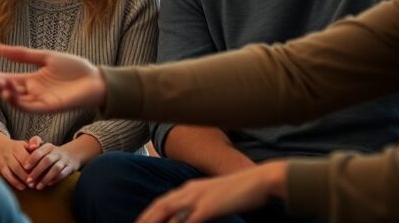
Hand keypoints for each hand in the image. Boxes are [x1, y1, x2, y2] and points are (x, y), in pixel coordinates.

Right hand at [0, 44, 105, 112]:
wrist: (96, 80)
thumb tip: (0, 48)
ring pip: (16, 99)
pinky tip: (10, 92)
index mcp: (31, 79)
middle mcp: (32, 91)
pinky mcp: (49, 107)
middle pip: (7, 88)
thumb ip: (24, 55)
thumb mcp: (46, 57)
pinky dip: (18, 101)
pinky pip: (29, 107)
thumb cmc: (74, 68)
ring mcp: (40, 100)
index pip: (6, 78)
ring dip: (5, 91)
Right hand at [0, 137, 35, 190]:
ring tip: (32, 185)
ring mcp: (5, 161)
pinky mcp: (1, 168)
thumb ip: (34, 142)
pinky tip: (22, 187)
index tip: (43, 172)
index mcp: (18, 147)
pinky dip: (15, 182)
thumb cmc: (18, 147)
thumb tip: (36, 146)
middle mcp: (10, 153)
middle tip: (38, 181)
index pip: (27, 156)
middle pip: (21, 163)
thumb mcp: (26, 143)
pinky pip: (7, 176)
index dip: (35, 165)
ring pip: (14, 170)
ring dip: (23, 179)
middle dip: (30, 174)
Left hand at [23, 140, 79, 189]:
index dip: (32, 159)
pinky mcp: (71, 167)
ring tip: (37, 187)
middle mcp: (57, 152)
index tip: (25, 168)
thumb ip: (35, 144)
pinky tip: (48, 184)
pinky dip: (56, 179)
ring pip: (56, 169)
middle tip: (29, 181)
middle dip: (37, 171)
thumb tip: (30, 147)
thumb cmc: (52, 153)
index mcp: (49, 147)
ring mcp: (65, 160)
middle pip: (47, 161)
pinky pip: (63, 174)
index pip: (39, 151)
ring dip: (46, 178)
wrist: (72, 154)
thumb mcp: (44, 147)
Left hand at [135, 162, 287, 222]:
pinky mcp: (208, 207)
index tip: (139, 222)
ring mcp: (198, 198)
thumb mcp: (215, 197)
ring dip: (154, 222)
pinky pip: (187, 222)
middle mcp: (189, 191)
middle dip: (144, 218)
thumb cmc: (241, 191)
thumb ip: (201, 206)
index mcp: (190, 188)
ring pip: (167, 212)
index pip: (162, 201)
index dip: (148, 213)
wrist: (259, 179)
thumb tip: (192, 216)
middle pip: (159, 206)